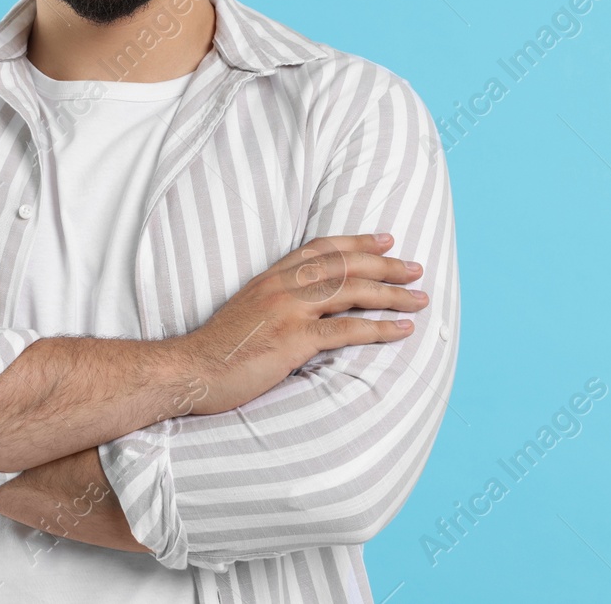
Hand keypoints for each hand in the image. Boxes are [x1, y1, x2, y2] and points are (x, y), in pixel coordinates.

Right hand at [172, 232, 424, 415]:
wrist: (190, 370)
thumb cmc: (217, 349)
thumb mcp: (246, 311)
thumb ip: (276, 301)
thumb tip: (306, 307)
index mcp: (270, 277)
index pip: (321, 248)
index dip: (357, 242)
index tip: (386, 241)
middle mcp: (282, 286)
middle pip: (345, 266)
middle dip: (386, 266)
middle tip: (416, 269)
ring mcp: (287, 311)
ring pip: (351, 292)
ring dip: (392, 295)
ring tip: (420, 299)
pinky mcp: (292, 340)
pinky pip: (346, 330)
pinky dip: (378, 329)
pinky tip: (401, 330)